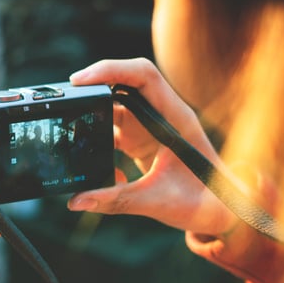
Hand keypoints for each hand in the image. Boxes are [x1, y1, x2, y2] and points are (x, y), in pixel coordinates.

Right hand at [67, 58, 239, 236]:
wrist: (220, 212)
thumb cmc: (203, 202)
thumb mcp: (157, 202)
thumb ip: (115, 200)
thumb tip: (76, 201)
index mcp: (175, 117)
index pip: (143, 76)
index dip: (110, 70)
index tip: (80, 81)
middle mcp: (161, 115)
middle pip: (121, 84)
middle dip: (91, 89)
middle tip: (64, 103)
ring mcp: (149, 126)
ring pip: (113, 107)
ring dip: (91, 118)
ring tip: (72, 135)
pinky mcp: (140, 141)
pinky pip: (112, 130)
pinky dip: (98, 143)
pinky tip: (97, 168)